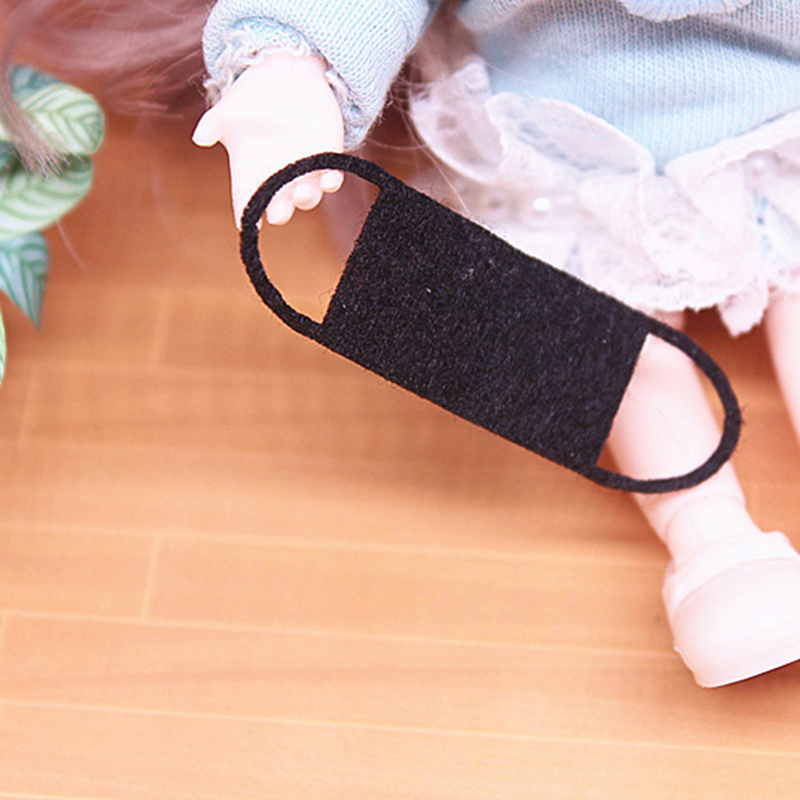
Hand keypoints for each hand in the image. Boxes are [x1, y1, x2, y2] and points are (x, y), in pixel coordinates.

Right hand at [192, 52, 344, 226]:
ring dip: (306, 198)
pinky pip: (331, 180)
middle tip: (277, 213)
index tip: (247, 223)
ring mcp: (303, 173)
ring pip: (307, 197)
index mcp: (251, 174)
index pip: (246, 202)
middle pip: (279, 207)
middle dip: (280, 212)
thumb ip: (213, 124)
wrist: (285, 74)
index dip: (246, 215)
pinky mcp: (326, 159)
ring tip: (302, 192)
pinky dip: (331, 182)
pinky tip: (330, 179)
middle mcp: (277, 179)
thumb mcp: (228, 111)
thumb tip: (201, 137)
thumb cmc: (252, 98)